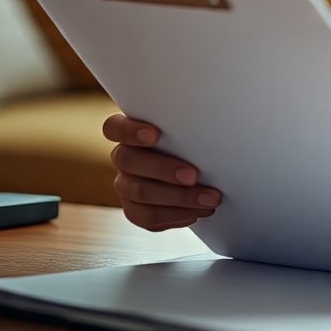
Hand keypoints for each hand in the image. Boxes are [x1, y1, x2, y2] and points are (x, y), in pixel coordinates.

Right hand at [102, 113, 222, 231]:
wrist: (198, 168)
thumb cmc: (194, 139)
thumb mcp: (191, 126)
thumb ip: (190, 121)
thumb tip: (216, 113)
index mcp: (131, 132)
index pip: (114, 127)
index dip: (129, 131)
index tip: (155, 134)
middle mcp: (124, 158)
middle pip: (128, 161)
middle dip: (163, 169)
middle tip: (193, 175)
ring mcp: (126, 185)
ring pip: (140, 193)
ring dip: (178, 198)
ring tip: (210, 199)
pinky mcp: (135, 209)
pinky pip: (148, 217)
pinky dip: (176, 215)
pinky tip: (198, 211)